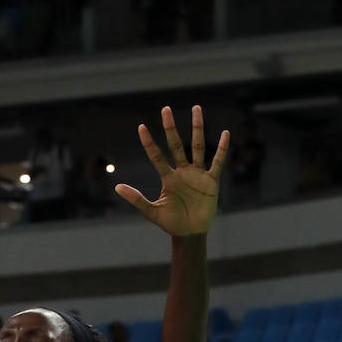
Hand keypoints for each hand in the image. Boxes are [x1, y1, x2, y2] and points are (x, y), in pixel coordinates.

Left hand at [116, 105, 228, 235]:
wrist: (190, 233)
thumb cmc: (171, 223)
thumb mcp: (151, 211)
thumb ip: (136, 198)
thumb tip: (117, 187)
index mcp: (167, 178)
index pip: (156, 156)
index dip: (149, 142)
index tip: (141, 127)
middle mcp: (182, 171)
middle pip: (176, 144)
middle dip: (170, 128)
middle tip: (165, 109)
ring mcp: (197, 174)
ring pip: (197, 146)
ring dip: (197, 127)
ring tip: (196, 108)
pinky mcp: (211, 181)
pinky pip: (217, 162)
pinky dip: (221, 149)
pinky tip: (225, 134)